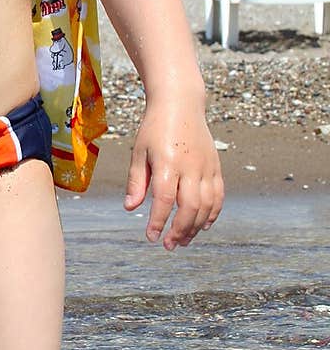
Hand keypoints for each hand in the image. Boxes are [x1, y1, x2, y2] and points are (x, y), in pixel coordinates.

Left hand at [123, 103, 223, 249]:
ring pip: (206, 205)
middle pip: (189, 207)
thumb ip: (136, 182)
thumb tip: (130, 208)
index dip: (158, 221)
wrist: (180, 103)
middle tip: (168, 245)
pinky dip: (213, 214)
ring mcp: (206, 167)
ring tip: (183, 240)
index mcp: (167, 162)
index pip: (165, 200)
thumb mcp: (139, 152)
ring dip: (195, 227)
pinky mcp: (216, 166)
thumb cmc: (154, 128)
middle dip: (179, 231)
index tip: (151, 237)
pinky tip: (202, 226)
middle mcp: (190, 166)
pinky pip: (218, 196)